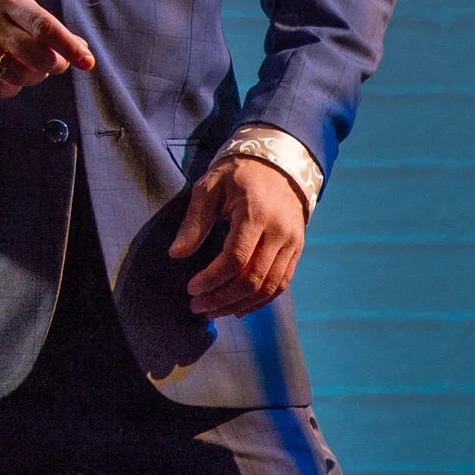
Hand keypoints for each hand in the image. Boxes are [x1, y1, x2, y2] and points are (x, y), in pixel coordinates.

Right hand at [0, 0, 94, 100]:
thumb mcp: (11, 3)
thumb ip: (44, 24)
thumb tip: (81, 49)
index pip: (44, 26)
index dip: (68, 46)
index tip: (86, 61)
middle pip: (33, 55)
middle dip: (53, 65)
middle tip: (55, 65)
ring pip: (16, 75)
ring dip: (33, 78)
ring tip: (32, 71)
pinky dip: (11, 88)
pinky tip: (10, 79)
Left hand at [168, 155, 306, 318]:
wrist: (279, 163)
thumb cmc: (238, 173)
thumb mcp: (210, 186)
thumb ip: (194, 221)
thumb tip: (177, 254)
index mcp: (256, 214)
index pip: (235, 259)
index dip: (212, 280)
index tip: (191, 289)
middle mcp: (279, 232)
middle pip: (253, 279)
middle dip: (223, 299)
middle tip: (198, 307)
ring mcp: (292, 243)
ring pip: (270, 287)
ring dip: (240, 305)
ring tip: (213, 311)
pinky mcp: (297, 249)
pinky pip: (281, 283)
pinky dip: (260, 301)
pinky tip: (238, 308)